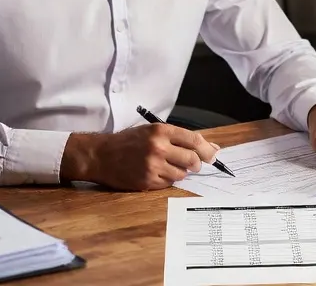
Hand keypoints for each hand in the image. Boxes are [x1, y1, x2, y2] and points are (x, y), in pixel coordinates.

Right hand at [60, 123, 219, 190]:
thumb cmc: (128, 141)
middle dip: (196, 163)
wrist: (101, 155)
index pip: (194, 140)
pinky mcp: (147, 181)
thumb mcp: (151, 131)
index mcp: (161, 131)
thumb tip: (210, 148)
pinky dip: (167, 180)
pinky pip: (168, 184)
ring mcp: (153, 166)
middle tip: (192, 164)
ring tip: (166, 166)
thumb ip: (178, 138)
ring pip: (181, 174)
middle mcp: (158, 147)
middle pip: (192, 159)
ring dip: (179, 172)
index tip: (214, 155)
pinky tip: (155, 173)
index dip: (208, 149)